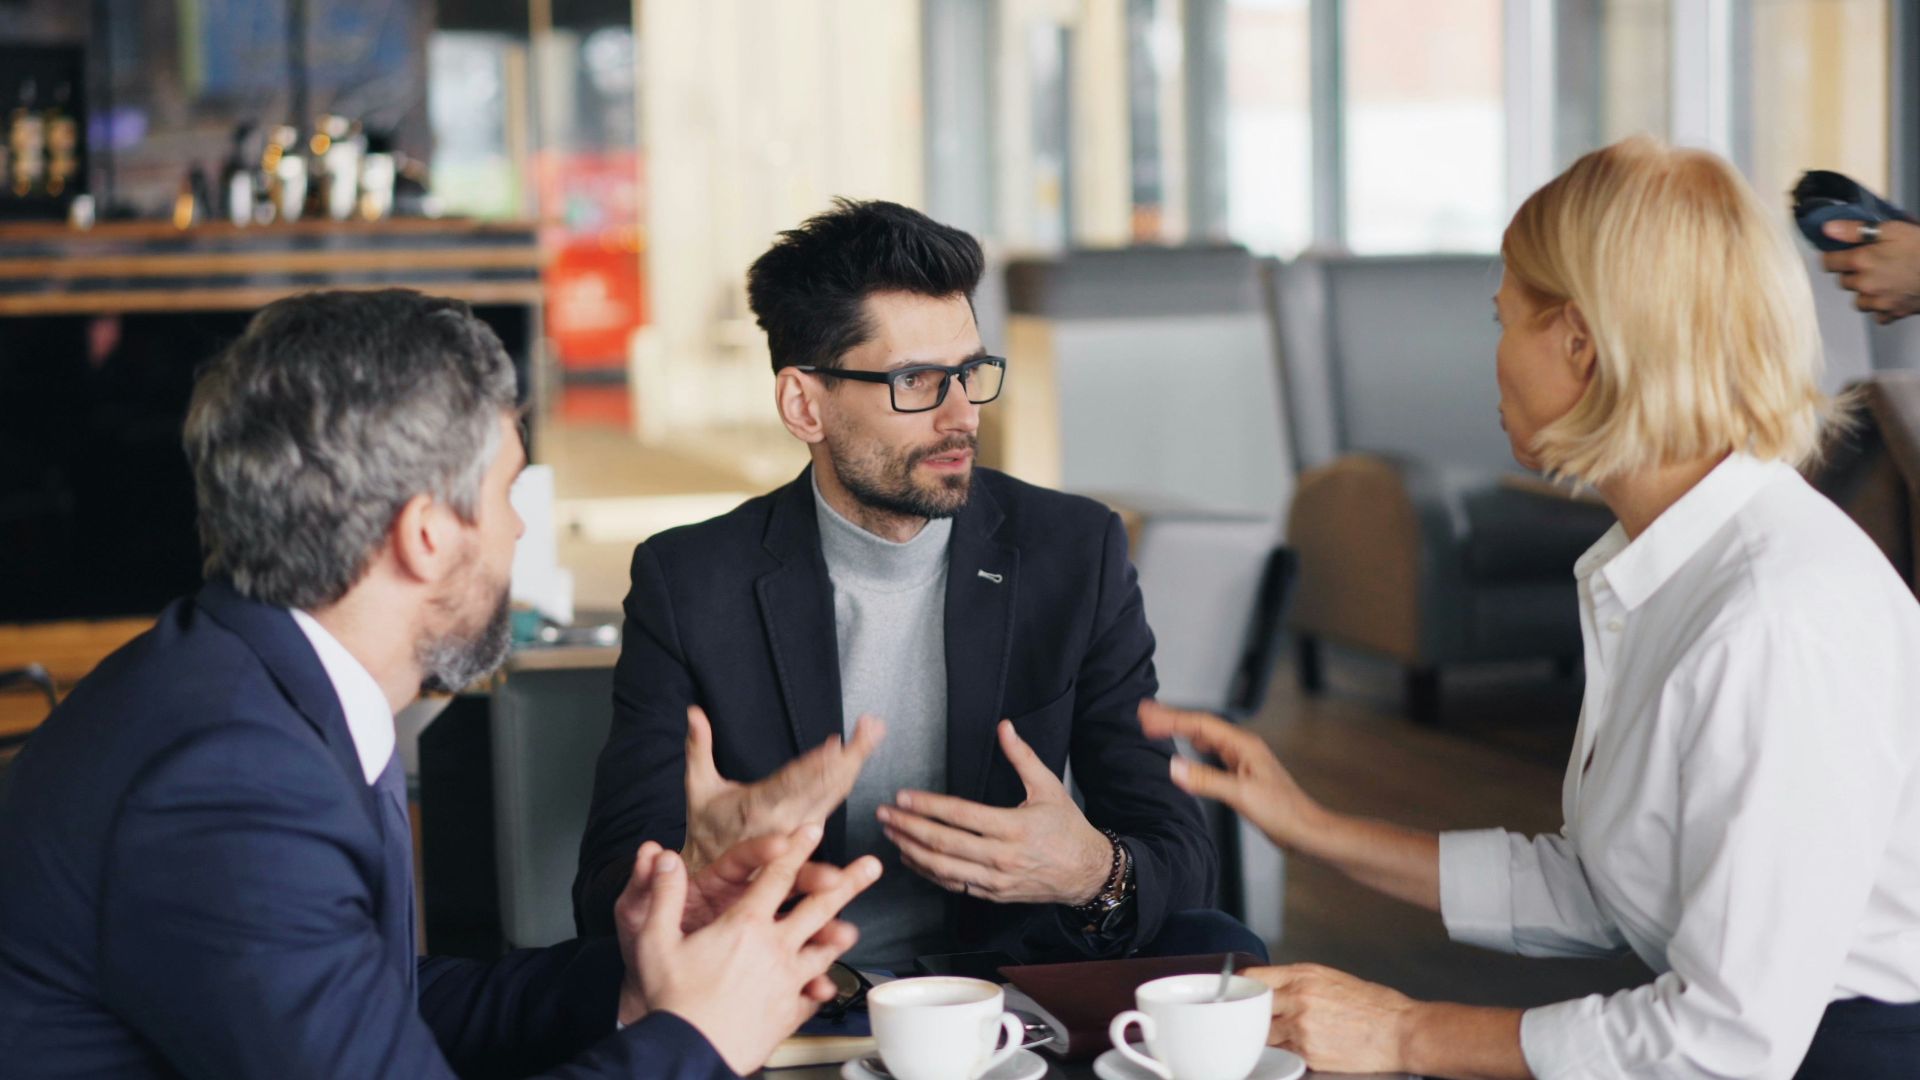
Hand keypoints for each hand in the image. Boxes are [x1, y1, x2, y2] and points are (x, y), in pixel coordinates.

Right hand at [621, 824, 882, 1074]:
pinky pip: (812, 996)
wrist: (687, 1053)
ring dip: (839, 935)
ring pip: (823, 950)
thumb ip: (663, 894)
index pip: (777, 876)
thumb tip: (662, 858)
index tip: (814, 830)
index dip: (796, 848)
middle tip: (871, 866)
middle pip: (818, 907)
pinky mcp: (788, 1012)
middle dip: (848, 881)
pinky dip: (821, 989)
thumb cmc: (672, 1001)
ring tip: (853, 929)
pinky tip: (826, 988)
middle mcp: (774, 948)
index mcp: (745, 925)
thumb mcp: (655, 940)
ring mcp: (787, 981)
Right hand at [683, 704, 884, 872]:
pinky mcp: (809, 837)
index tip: (836, 744)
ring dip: (854, 764)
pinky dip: (845, 786)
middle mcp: (784, 821)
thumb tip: (694, 713)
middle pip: (823, 786)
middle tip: (870, 728)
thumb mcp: (698, 788)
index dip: (815, 764)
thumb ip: (698, 748)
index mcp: (757, 807)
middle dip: (849, 755)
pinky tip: (859, 765)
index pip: (791, 783)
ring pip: (833, 795)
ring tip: (871, 735)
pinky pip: (831, 809)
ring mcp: (799, 831)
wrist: (712, 874)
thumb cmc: (706, 827)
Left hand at [878, 720, 1110, 905]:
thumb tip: (1005, 728)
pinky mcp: (992, 894)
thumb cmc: (1068, 829)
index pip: (960, 814)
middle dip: (908, 826)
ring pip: (942, 868)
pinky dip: (927, 872)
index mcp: (1014, 827)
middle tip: (885, 814)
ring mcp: (995, 879)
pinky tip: (911, 858)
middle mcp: (1001, 856)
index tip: (903, 796)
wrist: (1086, 873)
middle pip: (943, 842)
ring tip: (891, 834)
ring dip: (911, 850)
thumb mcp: (1049, 787)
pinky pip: (953, 885)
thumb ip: (1022, 757)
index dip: (928, 805)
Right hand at [1139, 700, 1323, 852]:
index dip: (1171, 718)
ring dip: (1181, 731)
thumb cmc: (1284, 813)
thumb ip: (1206, 780)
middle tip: (1144, 714)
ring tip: (1158, 726)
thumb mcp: (1240, 795)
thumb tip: (1174, 767)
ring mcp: (1242, 760)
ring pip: (1205, 739)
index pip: (1200, 725)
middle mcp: (1242, 748)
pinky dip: (1193, 748)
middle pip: (1200, 727)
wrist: (1306, 830)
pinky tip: (1187, 751)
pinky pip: (1211, 754)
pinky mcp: (1241, 774)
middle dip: (1172, 719)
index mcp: (1243, 745)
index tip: (1147, 716)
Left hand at [1250, 964, 1416, 1074]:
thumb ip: (1298, 982)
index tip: (1241, 995)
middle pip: (1253, 1009)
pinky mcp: (1308, 1055)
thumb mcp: (1332, 979)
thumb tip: (1274, 989)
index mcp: (1303, 976)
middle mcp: (1298, 1000)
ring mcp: (1301, 1029)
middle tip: (1255, 1020)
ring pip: (1264, 1035)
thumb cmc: (1375, 1006)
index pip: (1253, 978)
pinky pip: (1283, 1054)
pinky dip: (1286, 1053)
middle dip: (1253, 1015)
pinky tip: (1300, 1049)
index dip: (1243, 988)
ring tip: (1286, 1036)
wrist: (1402, 1032)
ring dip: (1268, 1037)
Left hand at [1822, 219, 1919, 322]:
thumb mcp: (1893, 229)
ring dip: (1866, 292)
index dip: (1833, 257)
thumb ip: (1856, 230)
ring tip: (1884, 279)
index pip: (1828, 263)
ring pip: (1859, 300)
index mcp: (1862, 261)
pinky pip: (1878, 315)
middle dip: (1853, 273)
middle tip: (1872, 263)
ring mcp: (1879, 302)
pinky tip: (1894, 294)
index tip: (1840, 254)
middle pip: (1844, 281)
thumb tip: (1828, 229)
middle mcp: (1865, 284)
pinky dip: (1882, 307)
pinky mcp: (1893, 314)